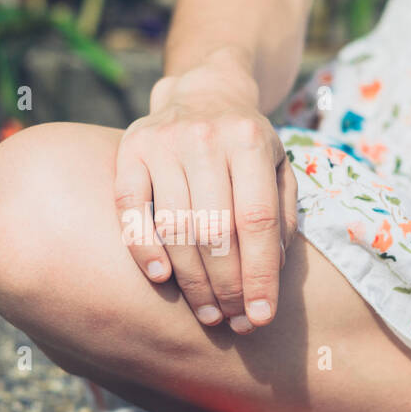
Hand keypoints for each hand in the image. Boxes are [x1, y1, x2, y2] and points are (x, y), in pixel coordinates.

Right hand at [114, 49, 297, 333]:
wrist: (204, 90)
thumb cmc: (247, 143)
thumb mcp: (279, 166)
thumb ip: (281, 215)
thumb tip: (271, 273)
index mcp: (250, 140)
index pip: (256, 220)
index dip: (259, 274)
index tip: (262, 317)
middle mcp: (206, 138)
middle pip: (215, 229)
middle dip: (226, 285)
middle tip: (232, 320)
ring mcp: (163, 142)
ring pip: (175, 225)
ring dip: (191, 280)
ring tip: (207, 312)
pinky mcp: (129, 149)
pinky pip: (130, 207)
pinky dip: (143, 247)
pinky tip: (160, 279)